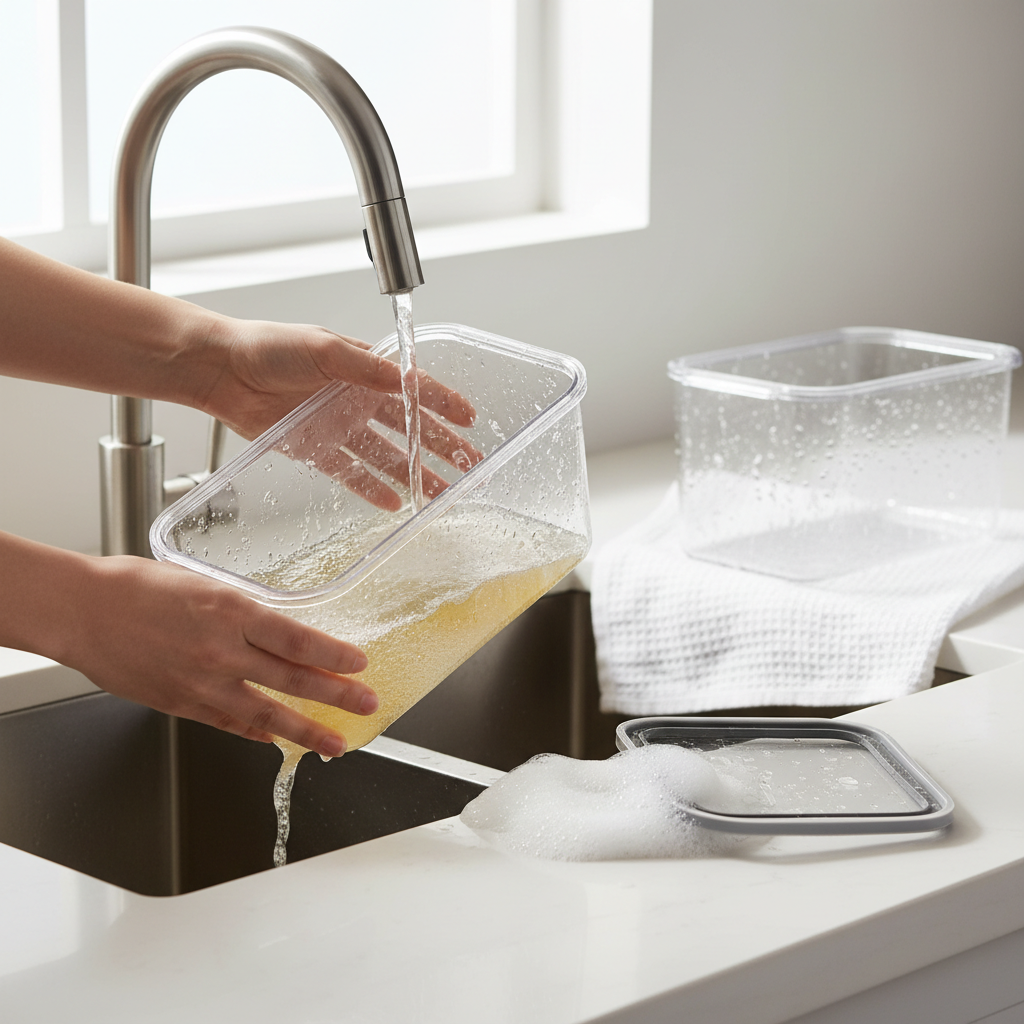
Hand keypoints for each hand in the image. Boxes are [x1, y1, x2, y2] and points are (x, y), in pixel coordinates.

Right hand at [56, 550, 375, 755]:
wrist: (82, 611)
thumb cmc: (136, 586)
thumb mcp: (203, 583)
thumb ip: (242, 611)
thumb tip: (276, 630)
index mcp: (230, 610)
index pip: (297, 641)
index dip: (334, 656)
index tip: (360, 664)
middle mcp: (220, 650)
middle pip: (292, 680)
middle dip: (337, 696)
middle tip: (367, 704)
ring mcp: (201, 683)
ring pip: (266, 713)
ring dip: (306, 730)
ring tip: (336, 743)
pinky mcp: (180, 704)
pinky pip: (228, 723)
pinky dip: (256, 732)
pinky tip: (276, 737)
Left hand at [191, 318, 483, 507]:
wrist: (222, 370)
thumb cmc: (266, 346)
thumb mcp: (323, 348)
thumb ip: (364, 367)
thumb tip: (403, 380)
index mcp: (363, 369)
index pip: (414, 388)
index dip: (444, 403)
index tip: (470, 419)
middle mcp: (355, 398)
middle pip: (409, 428)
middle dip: (441, 447)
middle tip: (467, 465)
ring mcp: (337, 425)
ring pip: (386, 456)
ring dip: (413, 473)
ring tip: (438, 492)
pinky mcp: (315, 449)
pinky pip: (351, 473)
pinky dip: (371, 488)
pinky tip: (393, 502)